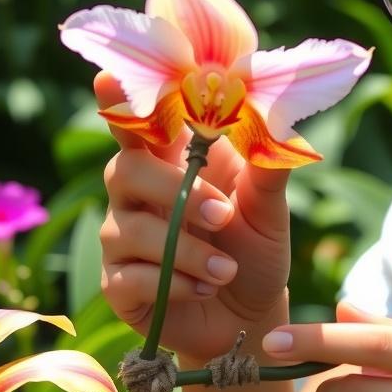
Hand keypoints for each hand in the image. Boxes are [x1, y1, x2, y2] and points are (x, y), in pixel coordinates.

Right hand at [97, 71, 291, 361]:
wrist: (252, 314)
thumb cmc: (256, 248)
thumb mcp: (270, 207)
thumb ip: (268, 166)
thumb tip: (283, 125)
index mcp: (174, 161)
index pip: (140, 122)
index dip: (120, 101)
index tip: (108, 77)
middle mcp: (138, 192)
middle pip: (125, 170)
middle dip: (176, 192)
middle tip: (223, 216)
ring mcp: (122, 236)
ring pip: (133, 229)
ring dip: (188, 250)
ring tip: (226, 269)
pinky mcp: (117, 282)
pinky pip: (133, 276)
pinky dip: (178, 284)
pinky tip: (206, 287)